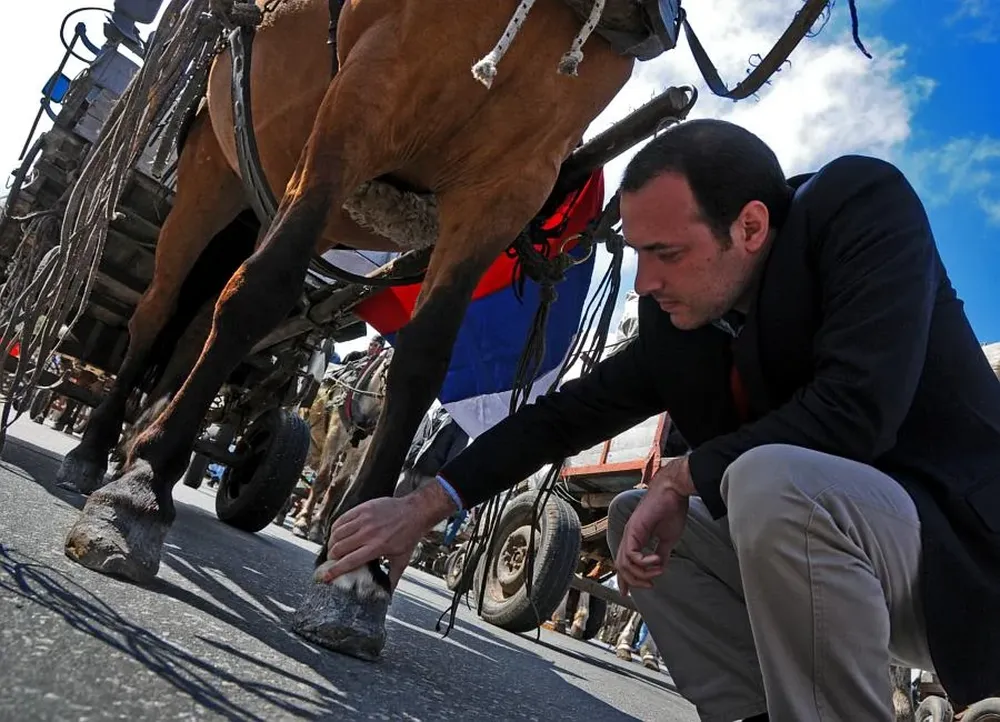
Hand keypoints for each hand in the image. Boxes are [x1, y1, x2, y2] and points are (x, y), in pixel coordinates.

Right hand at [318, 481, 455, 589]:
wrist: (415, 511)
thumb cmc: (408, 537)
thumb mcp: (402, 560)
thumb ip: (392, 579)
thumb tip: (387, 598)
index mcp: (377, 547)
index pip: (349, 561)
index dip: (334, 570)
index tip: (325, 577)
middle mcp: (369, 533)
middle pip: (340, 547)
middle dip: (331, 557)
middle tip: (331, 561)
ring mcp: (365, 519)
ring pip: (338, 533)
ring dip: (332, 543)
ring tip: (333, 549)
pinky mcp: (363, 508)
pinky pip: (342, 519)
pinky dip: (335, 528)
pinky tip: (337, 534)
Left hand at [616, 465, 691, 596]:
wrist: (674, 492)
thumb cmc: (672, 511)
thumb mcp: (668, 539)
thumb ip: (662, 553)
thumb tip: (660, 567)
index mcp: (635, 538)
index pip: (624, 562)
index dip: (624, 579)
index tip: (626, 593)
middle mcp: (628, 537)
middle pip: (621, 567)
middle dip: (634, 581)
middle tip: (651, 585)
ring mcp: (629, 533)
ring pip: (624, 563)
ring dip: (641, 573)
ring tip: (657, 571)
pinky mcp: (634, 529)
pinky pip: (632, 555)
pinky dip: (644, 562)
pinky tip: (657, 560)